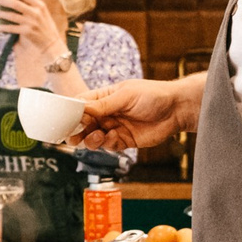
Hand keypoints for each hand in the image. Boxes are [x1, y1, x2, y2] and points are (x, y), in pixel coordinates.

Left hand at [0, 0, 66, 56]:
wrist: (51, 42)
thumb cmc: (44, 25)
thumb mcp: (42, 12)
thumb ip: (32, 5)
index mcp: (40, 5)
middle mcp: (36, 13)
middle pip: (15, 3)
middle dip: (2, 1)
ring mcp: (31, 22)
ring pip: (11, 16)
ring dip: (0, 14)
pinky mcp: (27, 32)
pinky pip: (11, 28)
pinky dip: (2, 27)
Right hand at [75, 78, 190, 150]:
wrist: (177, 109)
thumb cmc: (153, 95)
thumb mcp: (125, 96)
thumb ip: (103, 105)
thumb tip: (80, 108)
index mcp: (105, 97)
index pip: (81, 104)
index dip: (71, 112)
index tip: (63, 120)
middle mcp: (107, 113)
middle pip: (83, 124)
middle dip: (76, 131)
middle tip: (73, 136)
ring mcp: (115, 127)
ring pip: (93, 137)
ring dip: (90, 139)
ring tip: (97, 136)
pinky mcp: (124, 141)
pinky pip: (108, 146)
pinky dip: (107, 144)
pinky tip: (112, 137)